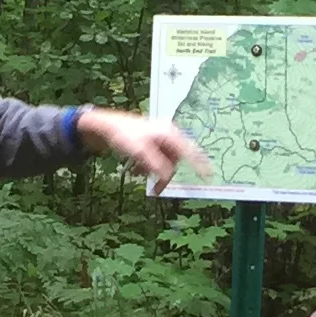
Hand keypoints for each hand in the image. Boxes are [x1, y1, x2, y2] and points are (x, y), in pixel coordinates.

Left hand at [77, 108, 207, 193]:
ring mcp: (160, 140)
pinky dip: (147, 167)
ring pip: (164, 162)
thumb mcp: (140, 153)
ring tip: (137, 172)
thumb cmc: (124, 135)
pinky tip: (135, 169)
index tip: (208, 177)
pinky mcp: (152, 144)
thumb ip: (157, 165)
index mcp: (169, 134)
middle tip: (156, 190)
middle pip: (175, 162)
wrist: (106, 126)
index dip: (200, 164)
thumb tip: (167, 177)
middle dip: (163, 174)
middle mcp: (168, 136)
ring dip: (153, 171)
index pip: (189, 151)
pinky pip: (156, 160)